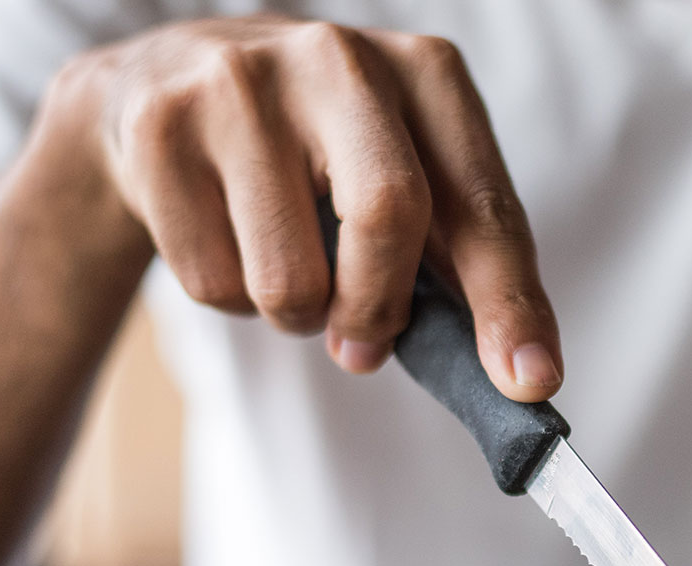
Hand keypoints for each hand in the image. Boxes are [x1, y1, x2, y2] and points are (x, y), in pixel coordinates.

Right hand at [39, 16, 560, 398]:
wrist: (160, 92)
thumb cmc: (315, 158)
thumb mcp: (401, 179)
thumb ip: (461, 266)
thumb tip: (524, 374)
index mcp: (425, 73)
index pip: (482, 204)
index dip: (509, 300)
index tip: (531, 380)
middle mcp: (338, 58)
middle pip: (388, 213)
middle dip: (379, 309)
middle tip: (363, 350)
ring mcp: (241, 82)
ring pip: (289, 276)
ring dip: (295, 315)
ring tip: (286, 271)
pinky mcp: (161, 125)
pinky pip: (214, 281)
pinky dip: (229, 299)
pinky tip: (224, 239)